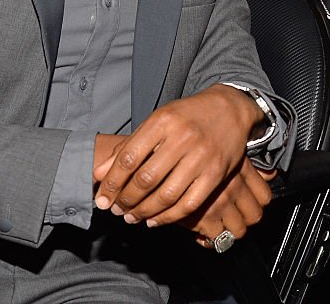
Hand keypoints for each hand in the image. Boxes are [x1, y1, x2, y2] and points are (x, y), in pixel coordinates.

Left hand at [92, 84, 264, 225]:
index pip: (129, 157)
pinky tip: (154, 220)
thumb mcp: (157, 121)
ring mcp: (202, 157)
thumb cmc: (188, 116)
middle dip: (126, 200)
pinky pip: (189, 203)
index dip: (112, 182)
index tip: (102, 198)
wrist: (230, 109)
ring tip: (131, 217)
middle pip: (146, 178)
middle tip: (116, 210)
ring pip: (166, 195)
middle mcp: (182, 138)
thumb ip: (128, 146)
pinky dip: (168, 217)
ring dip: (144, 211)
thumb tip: (99, 174)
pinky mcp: (216, 174)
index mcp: (163, 121)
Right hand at [180, 158, 274, 247]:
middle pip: (255, 215)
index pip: (264, 195)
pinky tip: (202, 233)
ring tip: (217, 226)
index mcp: (238, 167)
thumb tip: (269, 174)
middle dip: (244, 220)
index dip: (258, 204)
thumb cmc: (180, 155)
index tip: (250, 205)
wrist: (150, 158)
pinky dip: (211, 240)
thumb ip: (242, 163)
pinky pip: (218, 239)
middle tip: (233, 219)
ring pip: (239, 230)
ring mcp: (219, 201)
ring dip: (229, 231)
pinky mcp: (203, 217)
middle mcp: (232, 184)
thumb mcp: (215, 152)